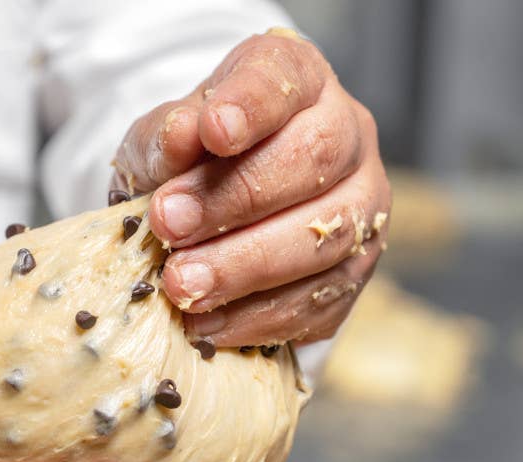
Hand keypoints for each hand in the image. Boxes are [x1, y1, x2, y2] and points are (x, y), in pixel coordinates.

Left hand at [113, 28, 390, 344]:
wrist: (205, 220)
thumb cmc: (185, 166)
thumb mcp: (158, 143)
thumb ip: (164, 139)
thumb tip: (180, 136)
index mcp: (299, 81)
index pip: (285, 79)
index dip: (251, 105)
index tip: (212, 130)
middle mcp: (347, 134)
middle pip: (314, 159)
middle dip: (235, 200)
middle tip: (168, 226)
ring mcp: (363, 206)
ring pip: (325, 237)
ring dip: (244, 268)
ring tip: (180, 285)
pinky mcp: (354, 273)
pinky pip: (319, 301)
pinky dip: (256, 317)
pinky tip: (205, 321)